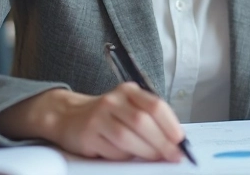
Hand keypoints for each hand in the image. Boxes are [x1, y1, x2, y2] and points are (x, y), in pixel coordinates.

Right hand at [0, 83, 185, 161]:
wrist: (68, 117)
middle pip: (142, 122)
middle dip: (162, 142)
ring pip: (127, 137)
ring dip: (146, 151)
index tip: (181, 140)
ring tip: (155, 158)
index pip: (154, 105)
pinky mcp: (88, 133)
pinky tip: (127, 155)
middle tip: (173, 156)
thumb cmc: (106, 116)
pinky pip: (112, 149)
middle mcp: (113, 100)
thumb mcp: (127, 109)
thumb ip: (149, 120)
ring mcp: (98, 116)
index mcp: (128, 91)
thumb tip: (174, 141)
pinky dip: (124, 156)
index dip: (170, 124)